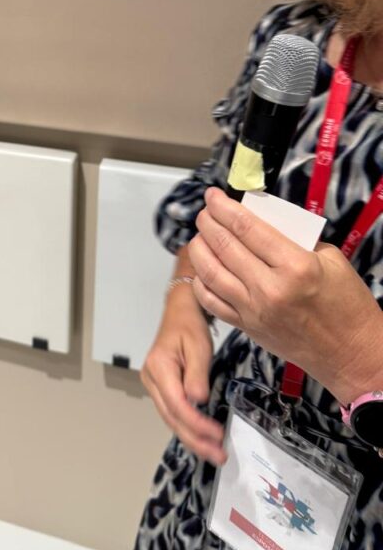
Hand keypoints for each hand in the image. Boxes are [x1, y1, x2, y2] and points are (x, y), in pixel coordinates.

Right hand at [141, 257, 226, 465]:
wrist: (179, 311)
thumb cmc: (189, 325)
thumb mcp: (198, 345)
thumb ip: (197, 374)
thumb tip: (198, 401)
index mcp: (158, 367)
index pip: (176, 404)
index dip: (197, 424)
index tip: (218, 435)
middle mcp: (151, 379)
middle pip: (172, 417)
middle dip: (195, 439)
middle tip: (218, 455)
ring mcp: (153, 384)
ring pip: (171, 418)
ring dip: (192, 437)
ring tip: (213, 452)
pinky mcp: (160, 387)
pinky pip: (173, 412)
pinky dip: (188, 426)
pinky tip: (202, 437)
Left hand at [188, 187, 382, 402]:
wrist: (351, 355)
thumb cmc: (347, 305)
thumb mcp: (331, 260)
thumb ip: (296, 239)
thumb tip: (263, 222)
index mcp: (295, 266)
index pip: (247, 228)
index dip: (224, 207)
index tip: (212, 195)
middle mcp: (270, 288)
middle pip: (224, 246)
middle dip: (207, 222)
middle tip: (204, 211)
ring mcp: (254, 311)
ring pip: (210, 273)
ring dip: (198, 249)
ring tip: (199, 235)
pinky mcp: (247, 328)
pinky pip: (211, 302)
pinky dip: (200, 282)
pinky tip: (202, 269)